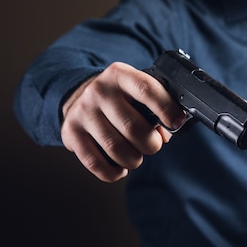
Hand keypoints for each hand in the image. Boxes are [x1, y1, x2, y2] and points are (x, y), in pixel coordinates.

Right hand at [60, 62, 185, 181]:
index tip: (176, 122)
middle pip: (132, 126)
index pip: (146, 89)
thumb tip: (166, 134)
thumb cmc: (120, 99)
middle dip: (151, 144)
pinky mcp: (71, 132)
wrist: (81, 96)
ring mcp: (83, 111)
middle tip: (153, 146)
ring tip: (136, 158)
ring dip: (133, 160)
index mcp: (120, 75)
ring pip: (115, 148)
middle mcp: (99, 90)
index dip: (166, 108)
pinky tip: (120, 168)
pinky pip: (95, 163)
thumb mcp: (137, 92)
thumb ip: (155, 108)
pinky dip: (113, 172)